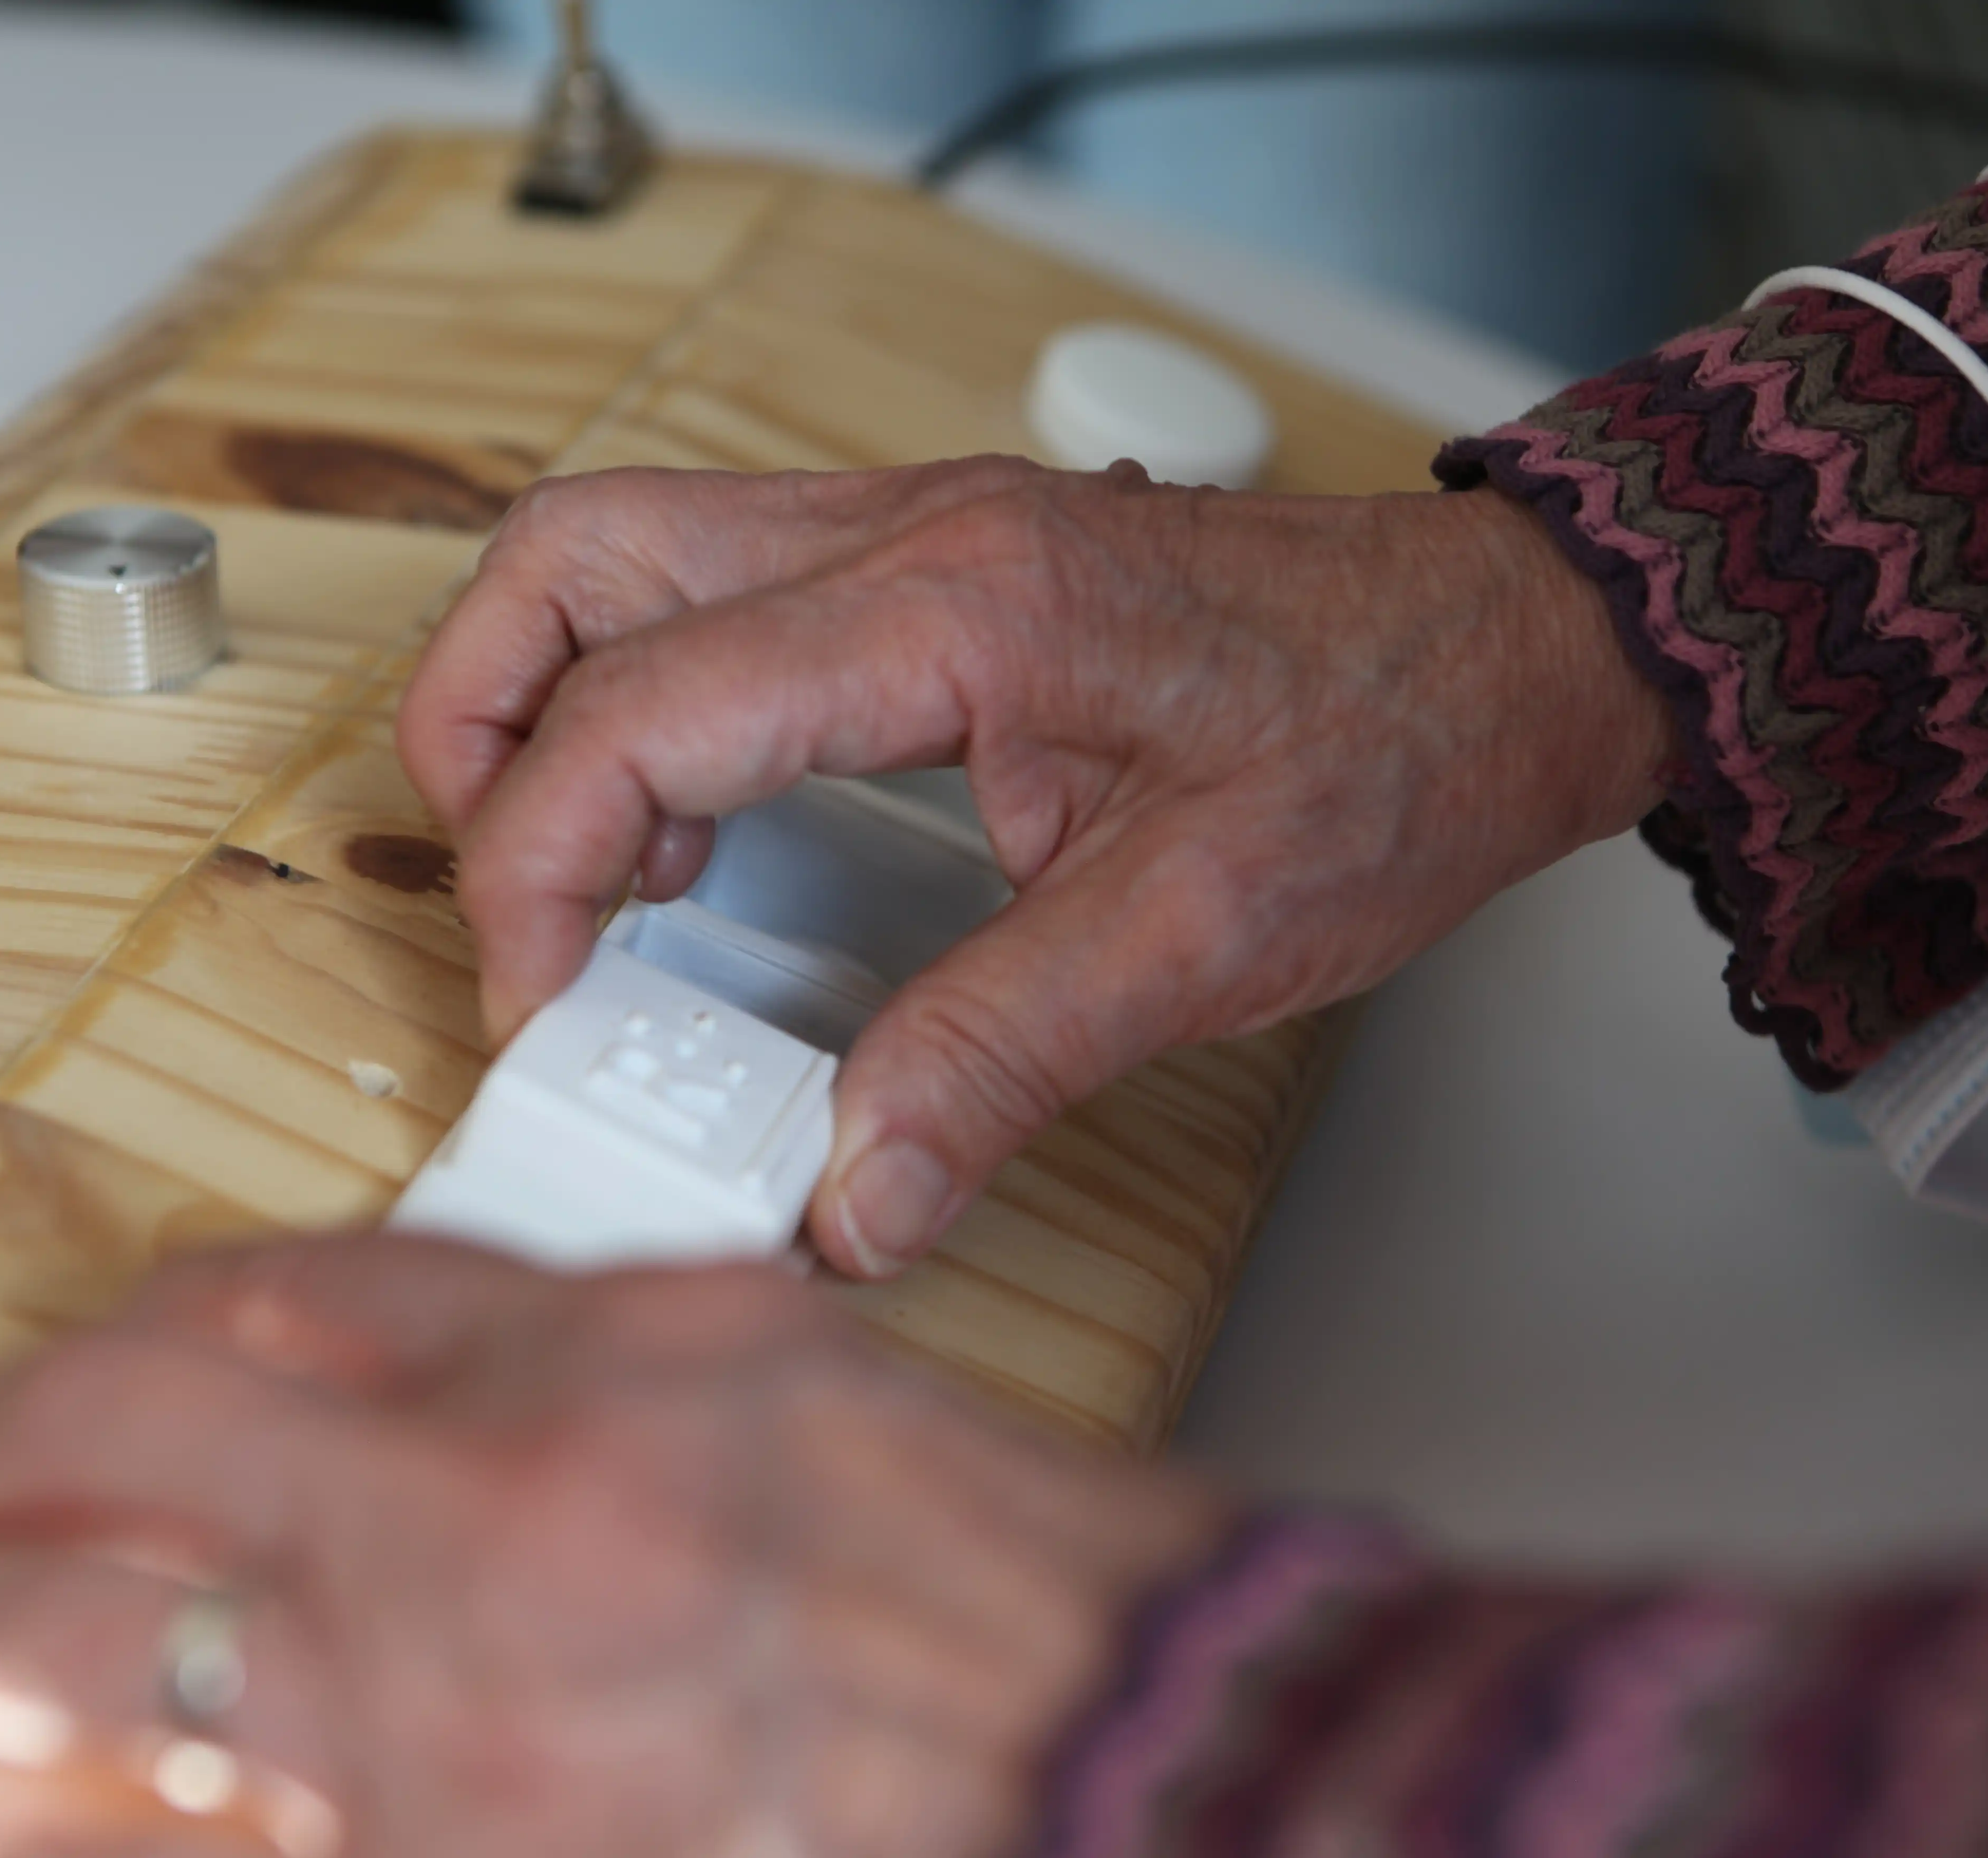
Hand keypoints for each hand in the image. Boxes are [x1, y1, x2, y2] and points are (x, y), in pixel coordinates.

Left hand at [0, 1232, 1227, 1857]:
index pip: (251, 1299)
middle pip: (80, 1457)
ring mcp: (421, 1770)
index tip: (105, 1373)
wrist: (1124, 1817)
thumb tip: (330, 1326)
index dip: (137, 1326)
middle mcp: (467, 1555)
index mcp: (571, 1388)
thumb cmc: (1001, 1599)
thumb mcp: (780, 1372)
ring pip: (34, 1682)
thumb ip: (544, 1333)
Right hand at [399, 458, 1669, 1277]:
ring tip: (596, 873)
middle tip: (516, 910)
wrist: (1509, 653)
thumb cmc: (1388, 751)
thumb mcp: (1201, 935)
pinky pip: (716, 585)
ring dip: (551, 699)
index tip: (553, 1011)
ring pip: (624, 548)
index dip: (540, 873)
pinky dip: (649, 693)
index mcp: (954, 608)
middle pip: (570, 558)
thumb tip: (846, 1200)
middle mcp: (906, 531)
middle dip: (478, 730)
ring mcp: (913, 527)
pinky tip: (705, 822)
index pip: (638, 706)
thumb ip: (999, 1062)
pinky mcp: (934, 563)